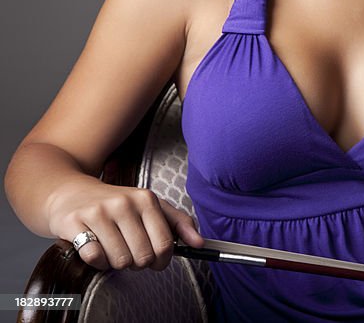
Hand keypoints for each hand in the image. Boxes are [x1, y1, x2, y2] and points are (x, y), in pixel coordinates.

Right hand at [47, 177, 203, 270]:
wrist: (71, 193)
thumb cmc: (116, 204)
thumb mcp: (150, 206)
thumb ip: (179, 223)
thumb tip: (199, 242)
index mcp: (146, 199)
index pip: (164, 244)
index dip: (161, 260)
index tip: (156, 261)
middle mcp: (123, 203)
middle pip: (142, 256)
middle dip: (138, 262)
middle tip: (130, 253)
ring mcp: (98, 212)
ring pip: (119, 260)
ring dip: (116, 262)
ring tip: (112, 248)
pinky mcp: (74, 223)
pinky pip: (93, 257)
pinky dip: (97, 261)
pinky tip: (95, 248)